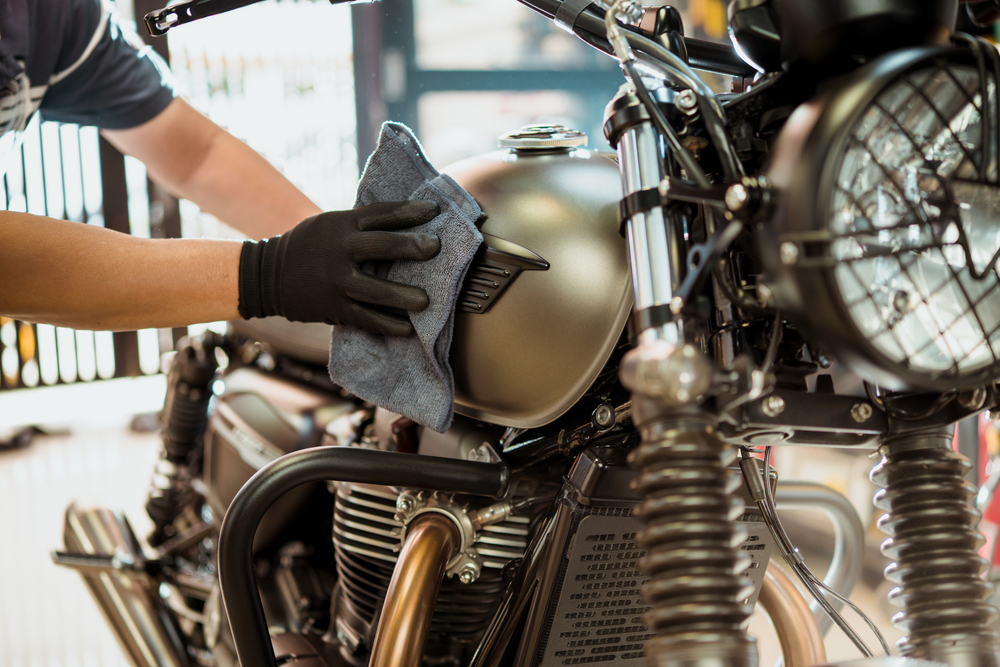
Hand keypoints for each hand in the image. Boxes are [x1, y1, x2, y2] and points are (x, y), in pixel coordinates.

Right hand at [238, 200, 440, 334]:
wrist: (266, 275)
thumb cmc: (309, 246)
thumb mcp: (330, 225)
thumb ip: (361, 226)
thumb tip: (407, 223)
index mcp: (341, 224)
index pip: (380, 213)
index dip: (409, 211)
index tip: (435, 210)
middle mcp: (339, 250)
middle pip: (380, 245)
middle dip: (410, 246)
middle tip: (435, 248)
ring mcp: (336, 281)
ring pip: (375, 290)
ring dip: (403, 296)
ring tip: (426, 301)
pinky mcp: (333, 308)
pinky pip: (365, 318)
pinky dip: (387, 325)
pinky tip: (407, 329)